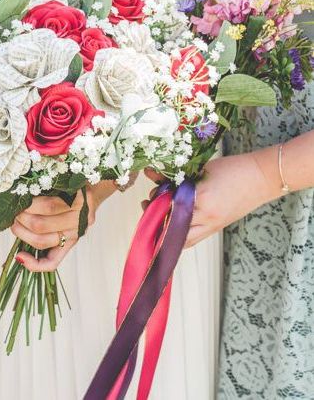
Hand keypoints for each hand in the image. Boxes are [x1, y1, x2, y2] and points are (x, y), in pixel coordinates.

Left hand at [12, 183, 113, 272]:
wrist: (93, 191)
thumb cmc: (73, 182)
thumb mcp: (64, 178)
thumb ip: (48, 184)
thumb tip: (21, 192)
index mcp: (78, 200)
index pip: (48, 206)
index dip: (28, 206)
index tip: (18, 200)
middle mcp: (78, 220)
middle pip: (41, 225)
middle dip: (21, 218)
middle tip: (14, 211)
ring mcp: (75, 235)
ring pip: (43, 242)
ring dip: (22, 234)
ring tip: (15, 224)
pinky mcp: (71, 246)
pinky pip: (52, 262)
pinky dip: (34, 264)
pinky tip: (21, 257)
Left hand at [144, 154, 279, 247]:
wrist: (261, 178)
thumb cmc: (232, 168)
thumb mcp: (200, 169)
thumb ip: (177, 175)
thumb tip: (152, 174)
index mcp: (201, 196)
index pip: (170, 205)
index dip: (155, 203)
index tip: (146, 200)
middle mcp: (206, 215)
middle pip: (172, 225)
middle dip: (156, 219)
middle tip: (147, 208)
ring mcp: (212, 225)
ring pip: (182, 239)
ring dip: (166, 232)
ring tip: (156, 220)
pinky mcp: (217, 229)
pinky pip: (193, 239)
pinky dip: (179, 237)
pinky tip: (170, 228)